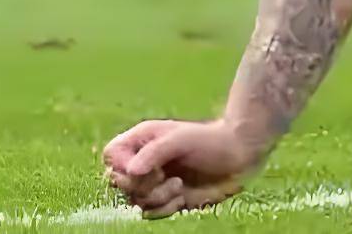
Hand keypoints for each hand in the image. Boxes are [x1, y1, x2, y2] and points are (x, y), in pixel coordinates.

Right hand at [102, 118, 259, 217]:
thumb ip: (154, 152)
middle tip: (163, 176)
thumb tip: (130, 171)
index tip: (141, 166)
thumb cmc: (212, 141)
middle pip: (118, 181)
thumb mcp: (182, 139)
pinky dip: (165, 209)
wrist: (239, 157)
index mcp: (143, 141)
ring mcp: (154, 182)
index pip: (111, 155)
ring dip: (156, 198)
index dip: (120, 164)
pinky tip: (182, 198)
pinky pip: (150, 213)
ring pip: (134, 200)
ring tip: (178, 186)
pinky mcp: (167, 199)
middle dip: (140, 184)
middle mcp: (144, 162)